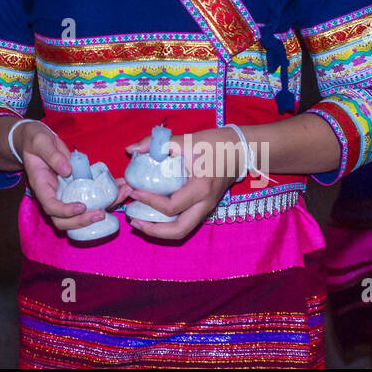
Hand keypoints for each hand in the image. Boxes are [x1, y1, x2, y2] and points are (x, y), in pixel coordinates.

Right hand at [17, 121, 112, 233]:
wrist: (38, 140)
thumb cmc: (35, 141)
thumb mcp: (41, 143)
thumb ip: (52, 155)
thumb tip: (68, 170)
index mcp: (41, 187)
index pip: (51, 207)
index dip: (65, 211)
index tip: (81, 206)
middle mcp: (54, 195)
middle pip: (65, 221)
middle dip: (83, 221)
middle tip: (101, 214)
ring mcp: (66, 194)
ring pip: (81, 214)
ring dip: (102, 209)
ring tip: (121, 196)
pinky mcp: (78, 188)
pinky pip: (92, 198)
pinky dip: (108, 196)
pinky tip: (121, 187)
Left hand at [115, 129, 238, 240]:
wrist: (240, 150)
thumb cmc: (215, 144)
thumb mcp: (186, 141)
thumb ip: (157, 144)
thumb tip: (131, 149)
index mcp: (201, 189)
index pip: (171, 206)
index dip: (149, 201)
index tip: (133, 190)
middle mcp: (205, 204)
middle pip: (179, 230)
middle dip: (153, 230)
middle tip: (133, 220)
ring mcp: (206, 208)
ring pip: (182, 230)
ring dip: (160, 230)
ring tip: (139, 222)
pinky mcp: (204, 207)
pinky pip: (185, 222)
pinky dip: (167, 223)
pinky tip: (152, 214)